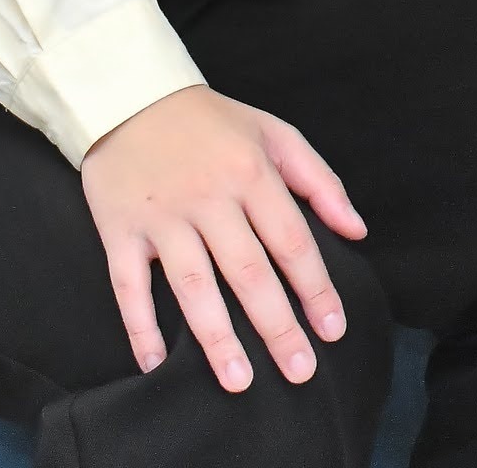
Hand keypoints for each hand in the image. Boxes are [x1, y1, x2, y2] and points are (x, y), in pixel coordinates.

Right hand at [82, 85, 362, 391]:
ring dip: (217, 337)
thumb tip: (357, 232)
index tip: (333, 330)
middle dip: (277, 326)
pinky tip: (156, 365)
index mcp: (252, 174)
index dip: (316, 289)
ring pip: (194, 286)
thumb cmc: (212, 122)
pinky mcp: (119, 230)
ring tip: (240, 381)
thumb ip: (321, 182)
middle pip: (249, 272)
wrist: (130, 95)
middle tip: (300, 371)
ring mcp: (162, 218)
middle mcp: (209, 199)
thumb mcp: (276, 134)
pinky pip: (129, 286)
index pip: (292, 242)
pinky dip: (140, 327)